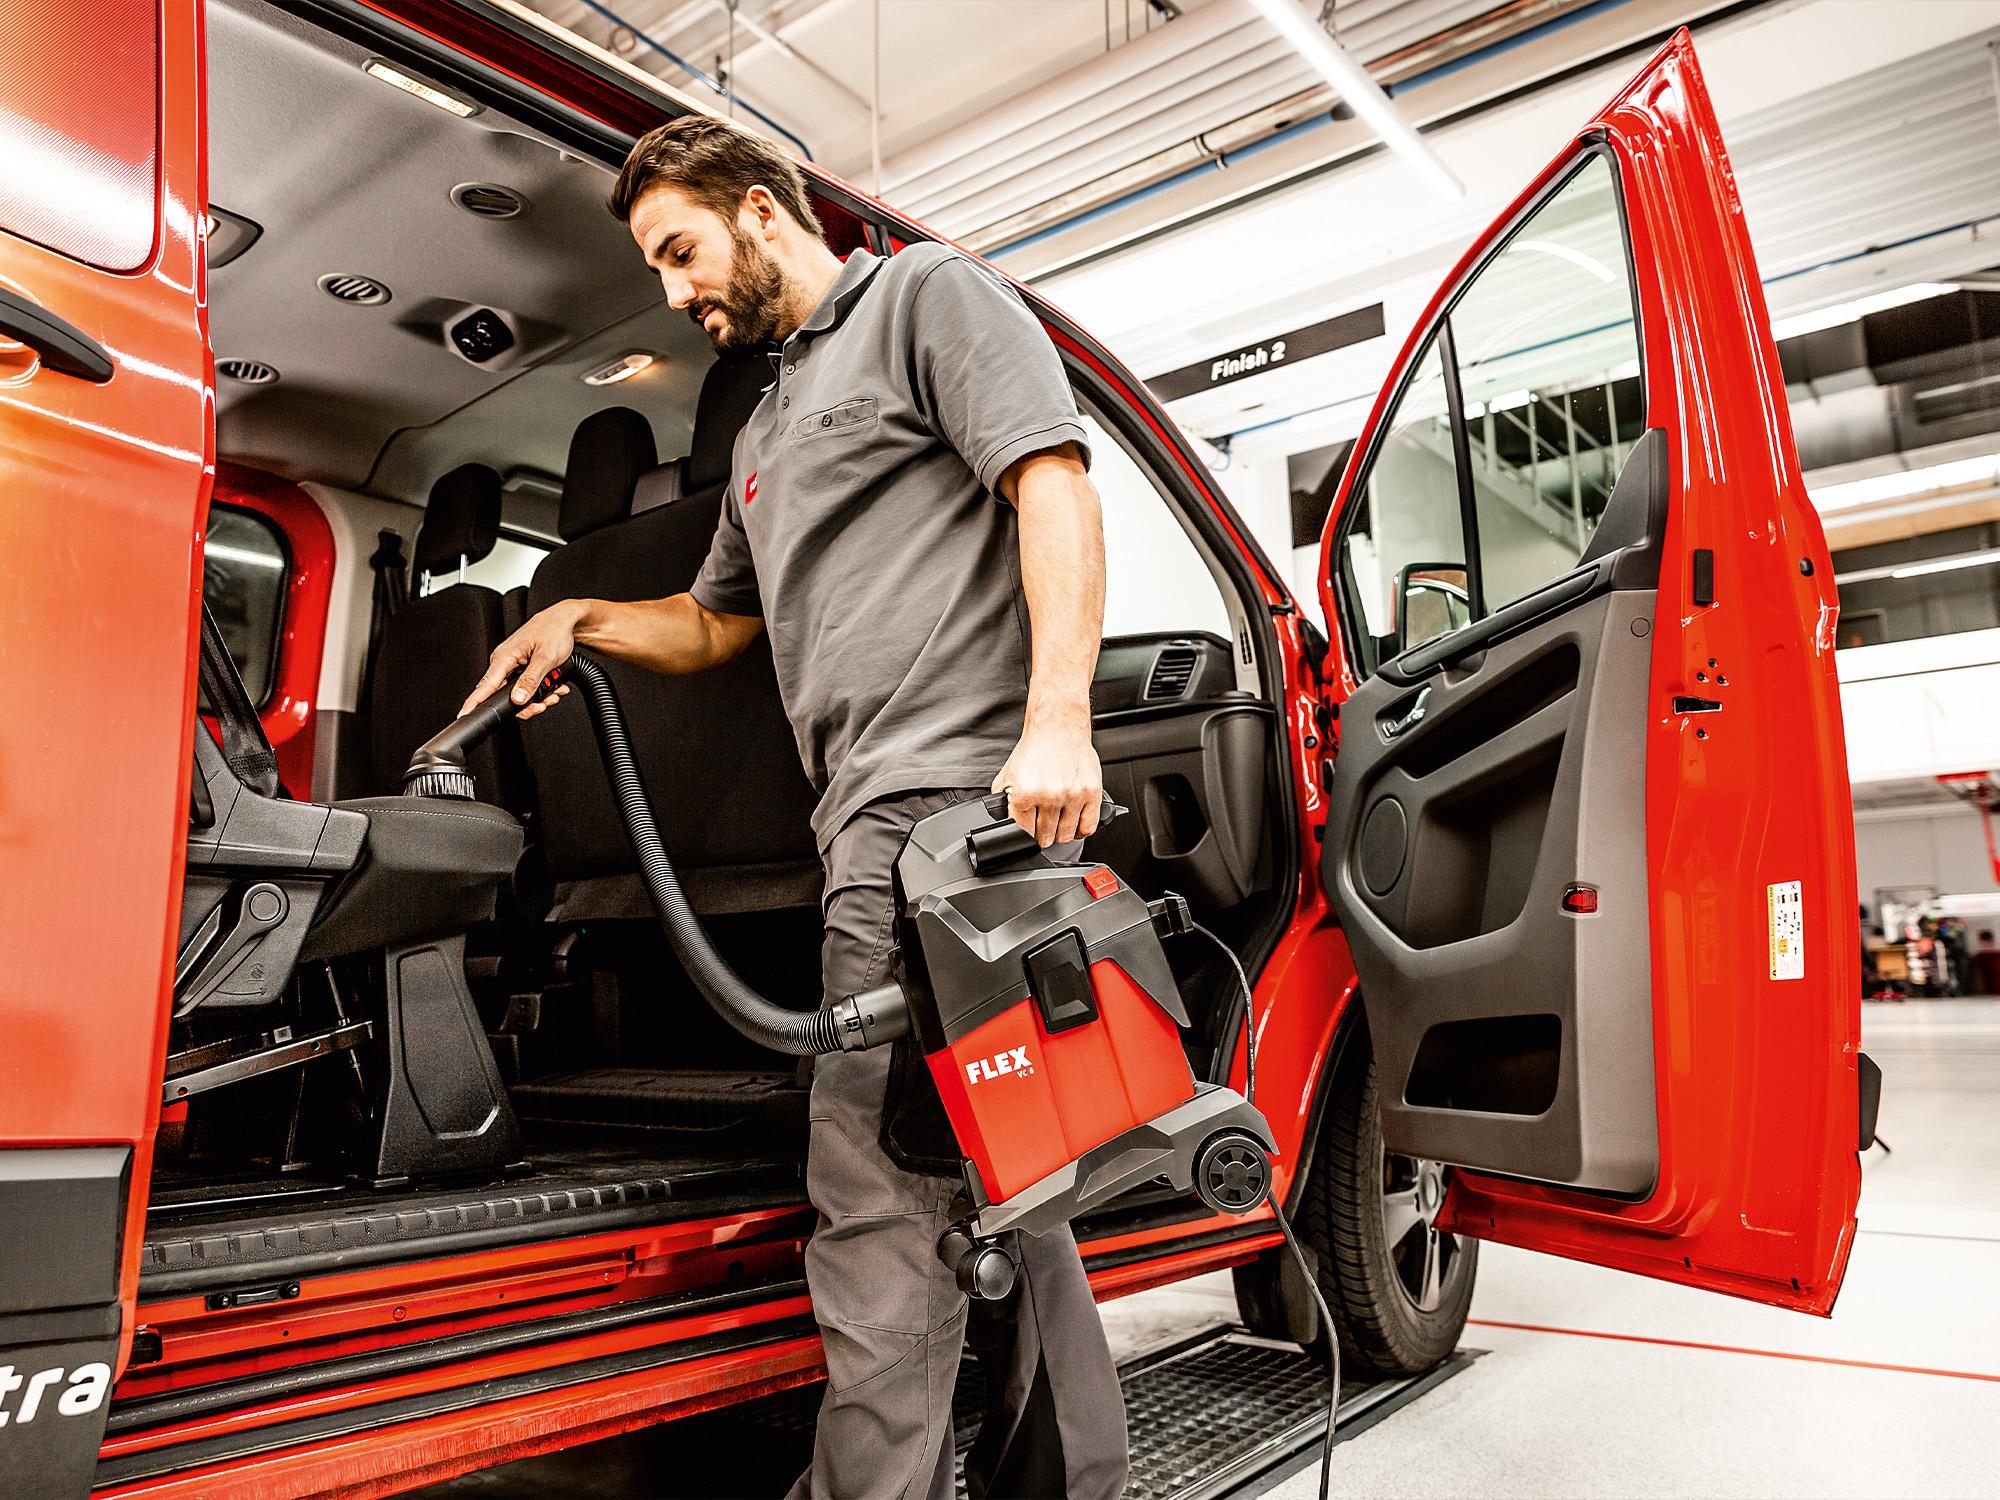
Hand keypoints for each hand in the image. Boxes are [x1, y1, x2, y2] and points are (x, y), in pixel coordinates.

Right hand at [460, 599, 585, 719]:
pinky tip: (554, 685)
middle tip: (543, 703)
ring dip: (540, 696)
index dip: (474, 702)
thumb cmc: (554, 630)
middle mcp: (505, 661)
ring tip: (554, 690)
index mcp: (504, 657)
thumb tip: (517, 699)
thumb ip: (530, 680)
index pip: (485, 685)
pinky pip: (527, 685)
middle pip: (507, 695)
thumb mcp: (545, 658)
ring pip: (520, 692)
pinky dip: (542, 689)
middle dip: (528, 704)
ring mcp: (514, 664)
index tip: (464, 714)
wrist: (566, 620)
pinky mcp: (523, 666)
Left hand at [992, 716, 1101, 846]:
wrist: (1058, 728)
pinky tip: (1074, 823)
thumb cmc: (1035, 750)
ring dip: (1060, 834)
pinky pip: (1087, 827)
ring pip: (1065, 836)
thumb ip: (1003, 801)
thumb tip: (1002, 822)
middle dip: (1041, 836)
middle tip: (1042, 826)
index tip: (1028, 832)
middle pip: (1045, 838)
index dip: (1024, 835)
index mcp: (1025, 792)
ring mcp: (1072, 795)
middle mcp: (1049, 795)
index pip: (1023, 833)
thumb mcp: (1007, 775)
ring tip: (1057, 823)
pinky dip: (1080, 831)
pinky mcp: (1091, 793)